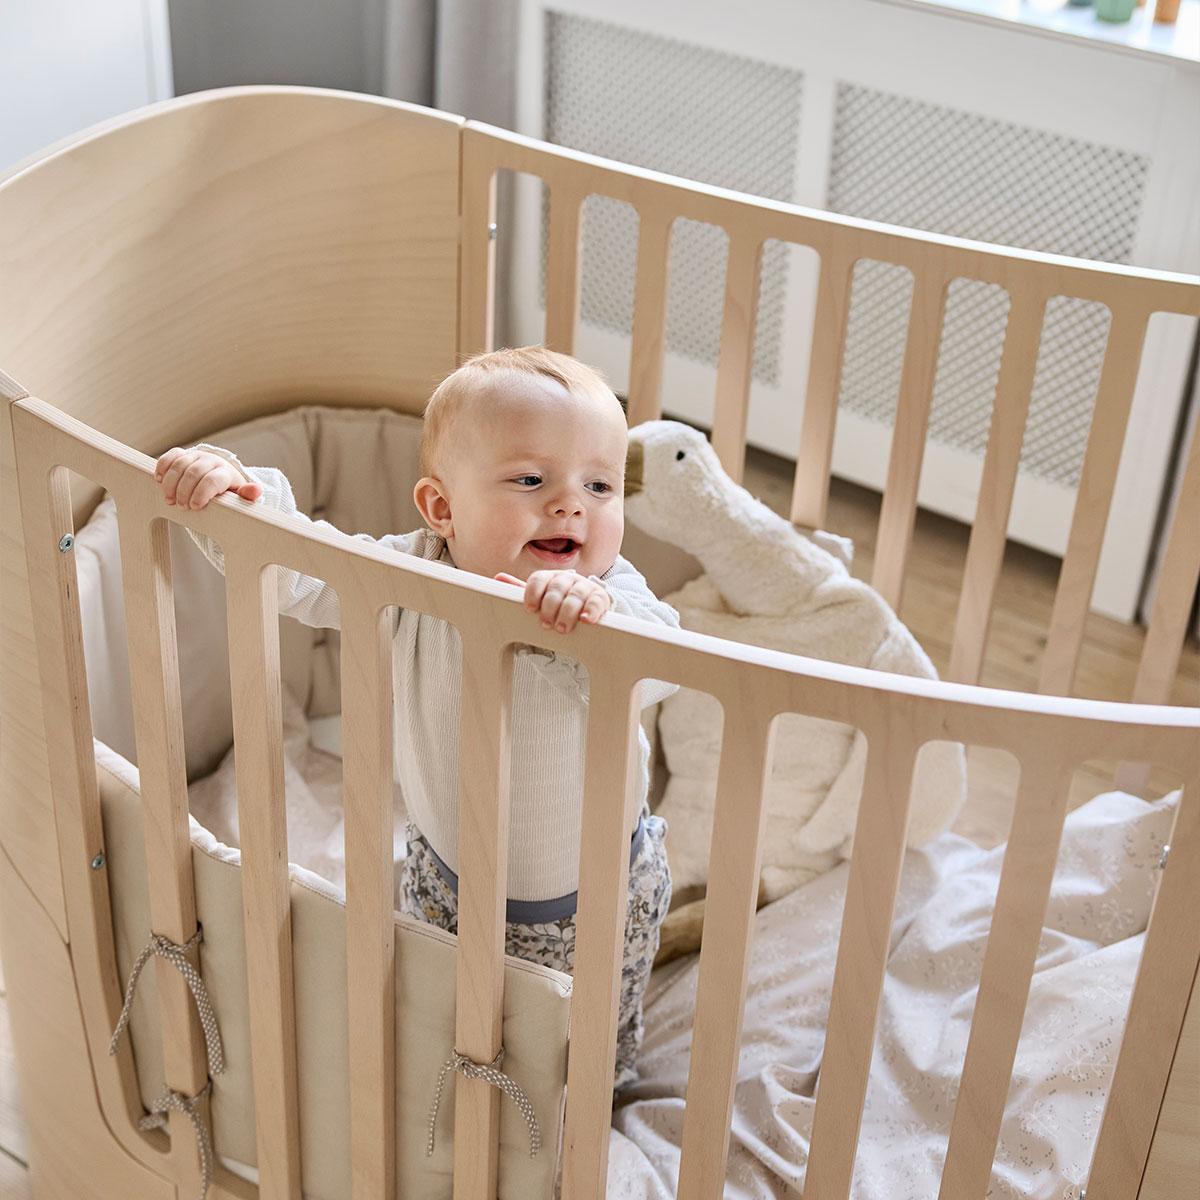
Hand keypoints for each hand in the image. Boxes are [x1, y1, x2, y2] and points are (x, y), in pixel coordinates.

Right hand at [155, 447, 262, 509]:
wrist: (220, 480)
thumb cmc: (228, 492)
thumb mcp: (239, 497)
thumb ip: (246, 495)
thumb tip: (256, 490)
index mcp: (226, 472)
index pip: (213, 479)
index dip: (202, 493)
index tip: (195, 507)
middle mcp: (211, 460)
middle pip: (193, 472)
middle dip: (184, 491)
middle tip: (181, 506)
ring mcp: (196, 456)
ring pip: (179, 465)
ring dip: (170, 483)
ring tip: (169, 499)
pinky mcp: (183, 454)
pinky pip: (170, 456)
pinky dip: (163, 467)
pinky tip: (159, 480)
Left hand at [494, 569, 611, 632]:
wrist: (586, 601)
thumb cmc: (559, 600)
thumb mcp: (540, 596)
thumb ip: (520, 590)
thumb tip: (498, 578)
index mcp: (549, 577)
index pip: (538, 579)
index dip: (532, 594)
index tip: (530, 608)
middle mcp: (566, 579)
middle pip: (556, 589)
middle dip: (550, 607)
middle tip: (546, 623)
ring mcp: (584, 587)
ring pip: (575, 596)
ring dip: (567, 613)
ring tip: (562, 627)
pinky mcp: (600, 597)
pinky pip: (596, 601)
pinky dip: (591, 610)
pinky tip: (585, 619)